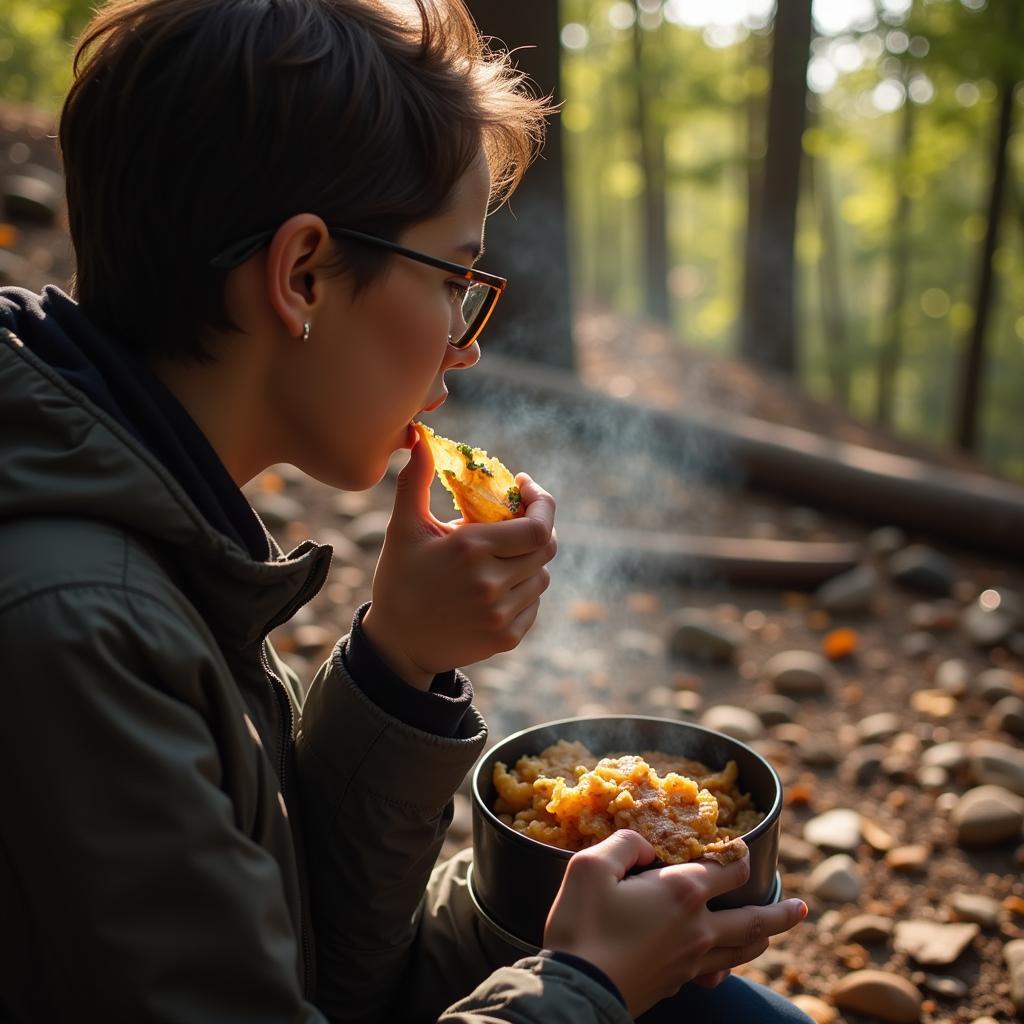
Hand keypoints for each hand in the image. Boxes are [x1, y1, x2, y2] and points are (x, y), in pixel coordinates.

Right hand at [362, 432, 556, 688]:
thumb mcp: (404, 529)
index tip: (527, 489)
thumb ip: (416, 482)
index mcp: (471, 550)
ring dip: (530, 561)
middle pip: (546, 549)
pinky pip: (534, 604)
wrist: (397, 645)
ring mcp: (501, 615)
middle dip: (538, 529)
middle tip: (518, 519)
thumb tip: (420, 438)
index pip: (538, 527)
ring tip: (501, 556)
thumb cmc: (400, 579)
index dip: (543, 505)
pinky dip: (523, 590)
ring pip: (542, 577)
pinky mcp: (507, 638)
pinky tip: (496, 586)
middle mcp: (491, 584)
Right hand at [543, 831, 806, 1018]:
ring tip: (771, 932)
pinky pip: (716, 973)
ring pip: (742, 952)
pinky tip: (723, 965)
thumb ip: (624, 845)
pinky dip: (728, 965)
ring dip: (762, 938)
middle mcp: (697, 928)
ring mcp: (691, 961)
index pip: (728, 869)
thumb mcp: (590, 867)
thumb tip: (643, 846)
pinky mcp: (677, 984)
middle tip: (803, 907)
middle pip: (753, 919)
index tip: (741, 847)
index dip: (738, 855)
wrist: (575, 990)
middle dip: (780, 911)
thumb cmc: (582, 925)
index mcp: (681, 892)